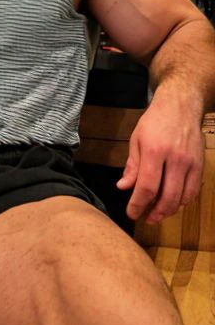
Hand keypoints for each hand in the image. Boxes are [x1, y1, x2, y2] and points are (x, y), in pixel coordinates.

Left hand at [117, 102, 203, 223]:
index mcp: (154, 151)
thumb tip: (124, 187)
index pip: (146, 187)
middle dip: (155, 213)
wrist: (181, 106)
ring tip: (158, 214)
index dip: (138, 204)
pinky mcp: (200, 165)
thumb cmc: (155, 121)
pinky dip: (184, 201)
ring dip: (170, 210)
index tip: (131, 213)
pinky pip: (194, 190)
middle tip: (146, 219)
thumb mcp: (136, 140)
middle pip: (167, 196)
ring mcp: (190, 163)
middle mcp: (175, 159)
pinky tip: (174, 204)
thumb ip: (132, 166)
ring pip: (182, 197)